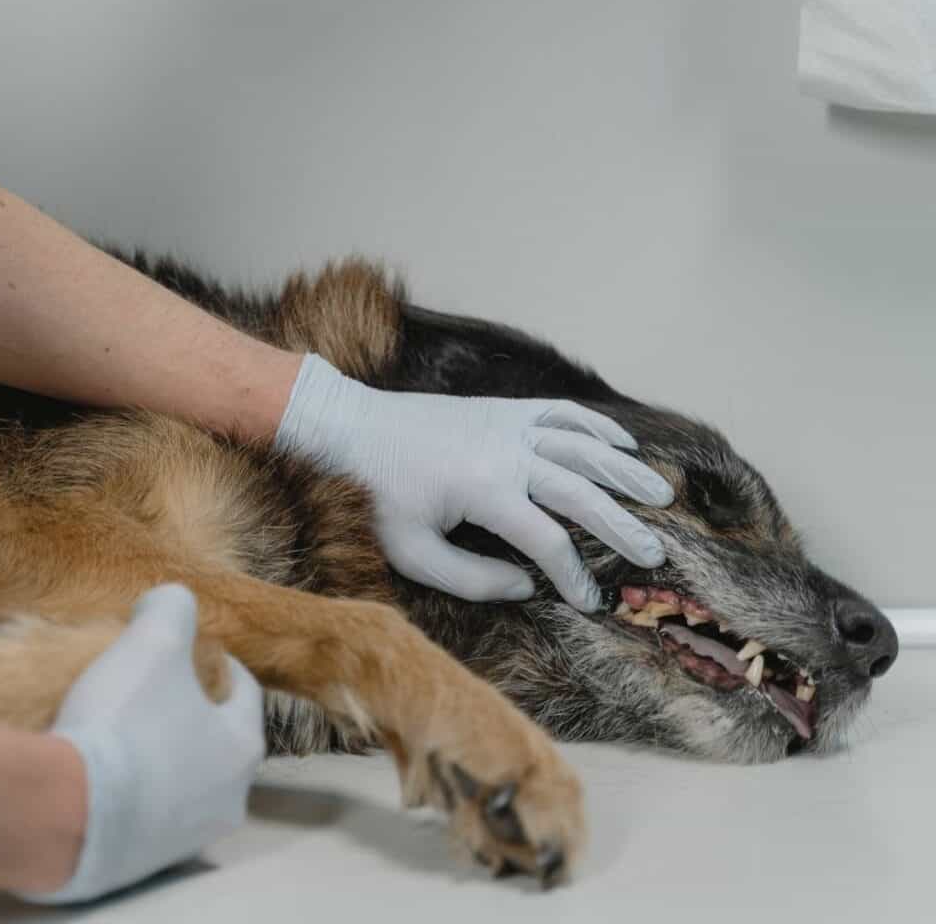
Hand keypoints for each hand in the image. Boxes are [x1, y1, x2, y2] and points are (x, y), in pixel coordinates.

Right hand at [24, 584, 264, 903]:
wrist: (56, 811)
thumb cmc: (122, 722)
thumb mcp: (153, 642)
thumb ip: (172, 607)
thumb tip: (170, 599)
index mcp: (242, 749)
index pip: (244, 694)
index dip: (219, 665)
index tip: (196, 652)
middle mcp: (225, 801)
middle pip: (214, 740)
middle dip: (189, 710)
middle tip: (156, 686)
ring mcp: (182, 838)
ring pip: (180, 779)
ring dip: (159, 752)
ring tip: (125, 724)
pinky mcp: (136, 864)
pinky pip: (141, 813)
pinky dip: (129, 788)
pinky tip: (100, 767)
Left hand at [275, 354, 673, 610]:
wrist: (351, 429)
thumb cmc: (375, 496)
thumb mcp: (412, 552)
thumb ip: (471, 579)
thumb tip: (527, 584)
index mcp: (486, 490)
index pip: (548, 540)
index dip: (573, 575)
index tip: (589, 601)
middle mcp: (507, 452)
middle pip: (581, 490)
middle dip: (621, 525)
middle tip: (655, 550)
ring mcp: (509, 424)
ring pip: (583, 445)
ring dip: (624, 469)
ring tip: (660, 493)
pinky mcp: (504, 409)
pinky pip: (562, 412)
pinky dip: (597, 426)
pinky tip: (622, 442)